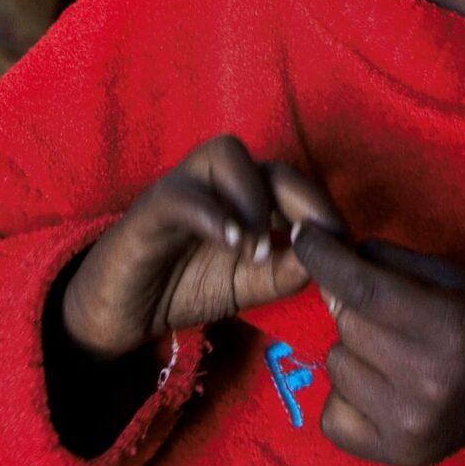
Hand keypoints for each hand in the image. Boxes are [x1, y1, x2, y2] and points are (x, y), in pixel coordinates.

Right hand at [61, 135, 347, 361]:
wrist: (121, 312)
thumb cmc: (184, 286)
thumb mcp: (247, 285)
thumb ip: (285, 271)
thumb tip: (329, 256)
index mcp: (243, 195)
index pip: (293, 182)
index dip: (323, 206)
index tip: (343, 245)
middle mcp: (216, 181)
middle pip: (268, 163)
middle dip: (302, 199)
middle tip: (315, 242)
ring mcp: (183, 187)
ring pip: (225, 152)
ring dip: (254, 198)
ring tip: (258, 249)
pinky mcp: (150, 208)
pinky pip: (184, 194)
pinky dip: (214, 215)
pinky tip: (232, 244)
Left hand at [291, 226, 464, 465]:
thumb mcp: (451, 278)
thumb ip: (392, 263)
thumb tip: (333, 257)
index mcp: (448, 327)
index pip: (366, 290)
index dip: (326, 260)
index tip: (303, 237)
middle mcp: (428, 380)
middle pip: (347, 326)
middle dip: (355, 311)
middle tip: (387, 318)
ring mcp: (410, 424)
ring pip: (336, 366)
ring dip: (353, 354)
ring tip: (391, 358)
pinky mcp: (397, 454)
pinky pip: (332, 415)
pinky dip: (346, 399)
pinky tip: (380, 392)